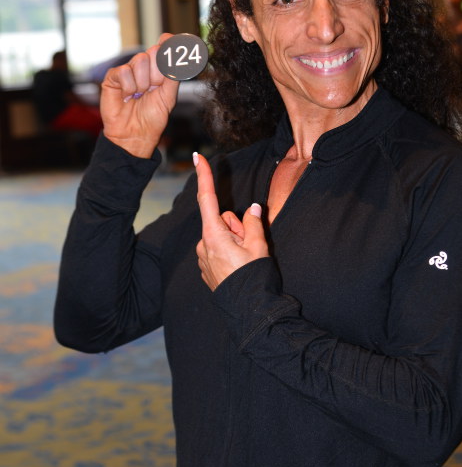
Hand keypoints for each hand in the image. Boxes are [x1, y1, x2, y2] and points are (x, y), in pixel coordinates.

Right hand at [101, 33, 179, 157]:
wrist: (134, 134)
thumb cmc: (152, 118)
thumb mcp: (168, 97)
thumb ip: (173, 76)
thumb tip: (178, 57)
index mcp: (158, 71)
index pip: (163, 49)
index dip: (168, 43)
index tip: (171, 39)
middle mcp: (144, 68)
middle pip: (153, 52)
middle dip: (156, 74)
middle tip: (151, 90)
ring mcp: (128, 71)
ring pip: (140, 61)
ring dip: (142, 83)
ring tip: (138, 96)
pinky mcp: (113, 77)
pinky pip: (124, 71)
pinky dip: (128, 87)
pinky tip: (127, 97)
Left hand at [194, 152, 268, 290]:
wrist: (248, 310)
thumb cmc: (253, 276)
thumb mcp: (258, 245)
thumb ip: (252, 222)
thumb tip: (251, 209)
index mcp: (214, 235)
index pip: (207, 199)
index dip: (204, 176)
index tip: (198, 157)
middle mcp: (203, 243)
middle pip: (221, 220)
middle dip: (236, 226)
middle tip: (250, 244)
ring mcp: (203, 257)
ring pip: (220, 235)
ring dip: (234, 240)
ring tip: (245, 258)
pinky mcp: (206, 267)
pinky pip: (217, 250)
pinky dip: (229, 252)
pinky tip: (238, 268)